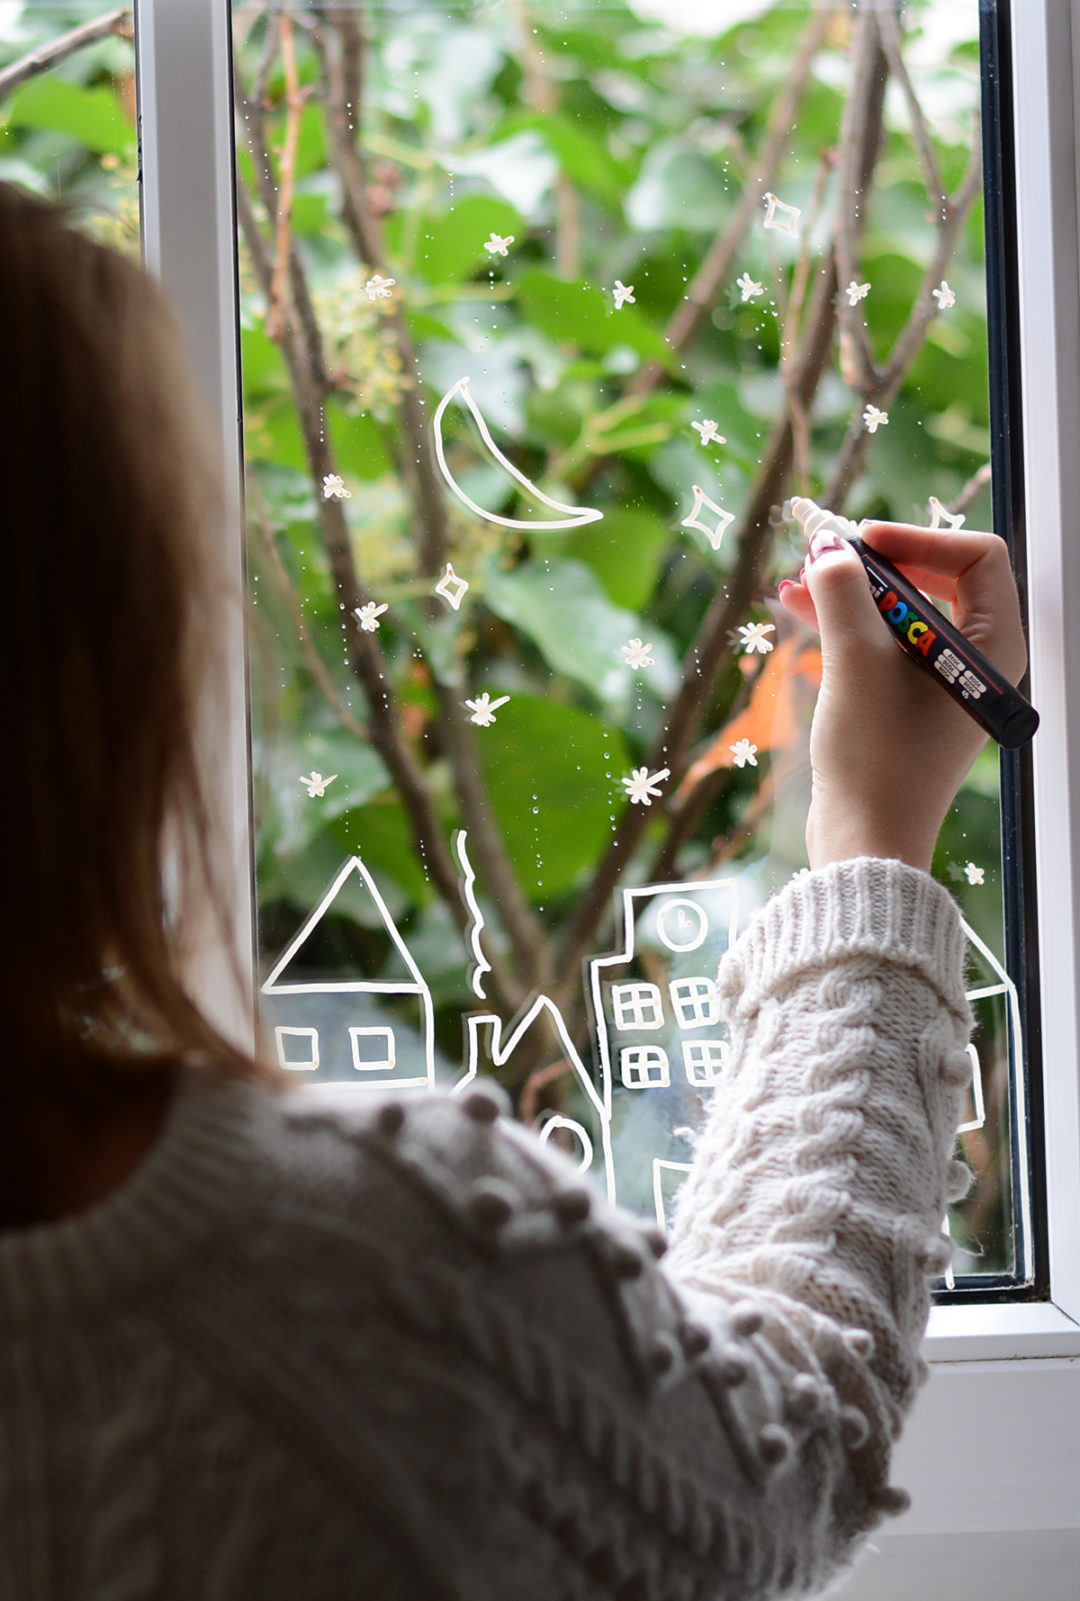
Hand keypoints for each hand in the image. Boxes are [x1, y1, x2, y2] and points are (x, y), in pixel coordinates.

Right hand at [778, 521, 1027, 872]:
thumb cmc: (877, 756)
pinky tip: (799, 606)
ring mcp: (941, 681)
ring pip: (900, 610)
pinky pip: (880, 642)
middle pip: (934, 579)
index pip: (976, 557)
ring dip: (852, 591)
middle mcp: (976, 659)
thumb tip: (827, 546)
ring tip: (800, 578)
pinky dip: (845, 622)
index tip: (862, 541)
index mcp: (993, 646)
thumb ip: (843, 592)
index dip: (917, 539)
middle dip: (876, 563)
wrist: (866, 839)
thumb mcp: (856, 661)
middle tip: (826, 555)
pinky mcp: (906, 700)